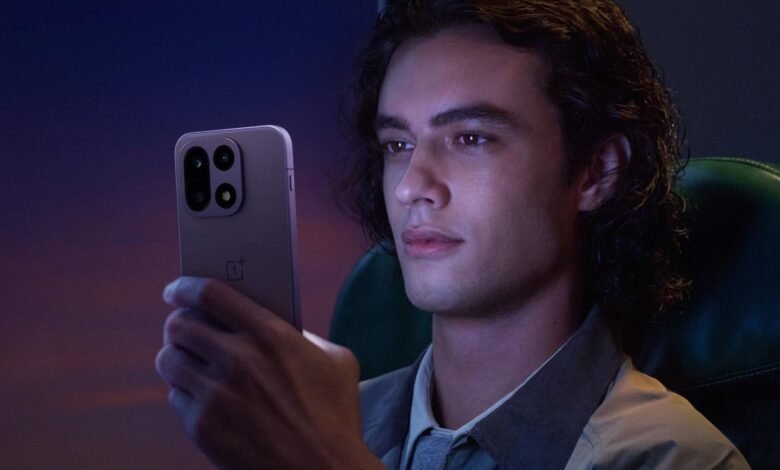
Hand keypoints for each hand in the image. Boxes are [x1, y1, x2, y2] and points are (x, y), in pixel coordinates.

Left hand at [155, 277, 381, 469]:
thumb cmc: (335, 416)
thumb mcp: (336, 361)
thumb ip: (304, 335)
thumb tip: (274, 323)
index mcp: (271, 334)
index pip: (211, 294)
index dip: (188, 286)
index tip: (177, 289)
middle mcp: (237, 359)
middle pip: (180, 324)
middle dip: (178, 322)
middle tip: (183, 326)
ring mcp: (216, 395)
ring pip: (169, 359)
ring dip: (175, 355)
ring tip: (187, 359)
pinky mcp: (202, 427)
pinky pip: (176, 397)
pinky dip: (185, 392)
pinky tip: (203, 396)